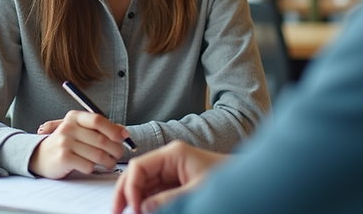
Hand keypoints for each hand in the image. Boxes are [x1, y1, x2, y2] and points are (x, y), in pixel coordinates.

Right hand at [28, 110, 130, 178]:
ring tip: (110, 163)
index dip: (114, 129)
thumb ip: (99, 128)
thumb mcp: (79, 130)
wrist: (39, 156)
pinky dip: (94, 168)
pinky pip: (88, 165)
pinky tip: (92, 167)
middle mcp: (68, 128)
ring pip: (97, 154)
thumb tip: (122, 132)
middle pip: (101, 139)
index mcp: (74, 117)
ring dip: (108, 161)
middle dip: (115, 149)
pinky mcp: (63, 158)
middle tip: (119, 154)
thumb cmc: (65, 143)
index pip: (98, 120)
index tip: (125, 137)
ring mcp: (64, 143)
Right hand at [113, 141, 227, 213]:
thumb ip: (169, 200)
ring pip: (142, 184)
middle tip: (117, 212)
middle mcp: (168, 159)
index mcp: (173, 154)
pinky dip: (145, 201)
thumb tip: (143, 208)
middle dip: (125, 192)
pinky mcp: (174, 181)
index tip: (133, 208)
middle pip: (136, 174)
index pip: (139, 166)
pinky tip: (141, 211)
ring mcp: (170, 170)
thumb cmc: (227, 177)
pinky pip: (153, 191)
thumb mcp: (196, 191)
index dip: (131, 187)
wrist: (246, 181)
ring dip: (134, 198)